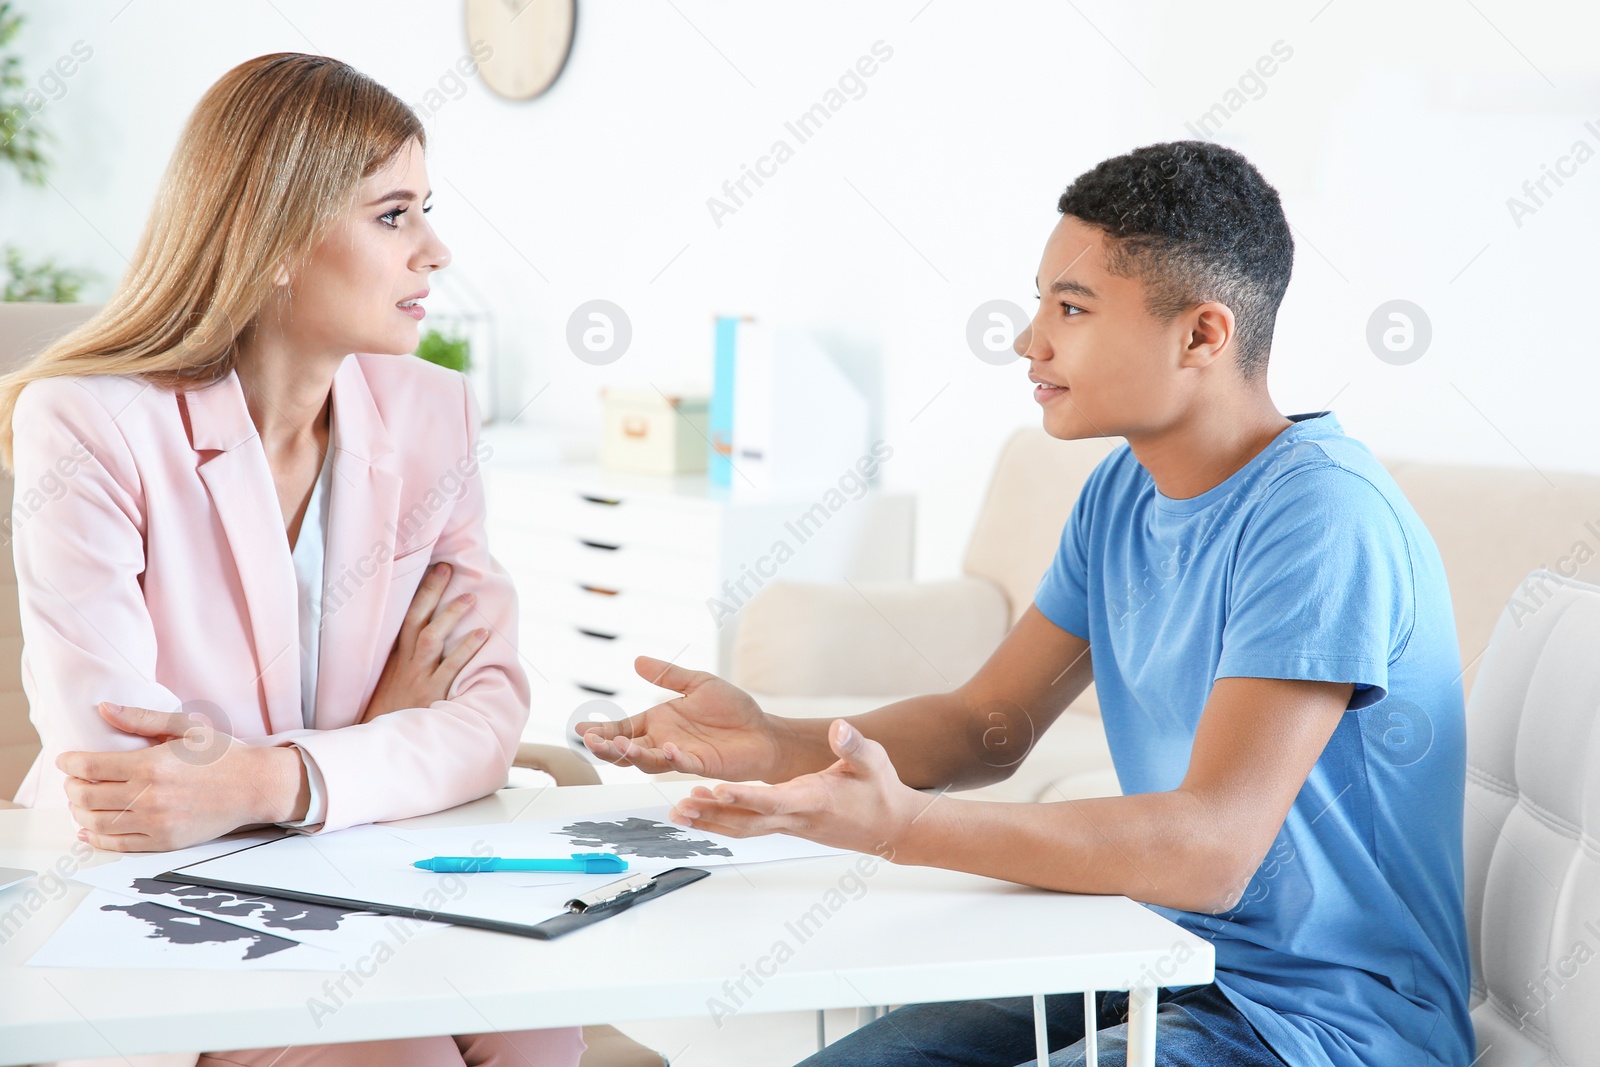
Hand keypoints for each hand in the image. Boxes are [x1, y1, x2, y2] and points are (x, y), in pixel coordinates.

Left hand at [57, 702, 301, 851]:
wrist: (254, 786)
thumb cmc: (222, 755)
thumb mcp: (186, 727)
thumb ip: (141, 719)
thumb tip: (103, 709)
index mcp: (152, 765)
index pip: (91, 767)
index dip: (70, 763)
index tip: (66, 760)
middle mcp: (149, 796)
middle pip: (87, 797)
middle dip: (72, 787)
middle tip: (74, 780)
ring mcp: (156, 822)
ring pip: (97, 823)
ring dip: (79, 813)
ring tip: (81, 802)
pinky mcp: (163, 840)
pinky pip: (118, 844)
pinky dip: (95, 839)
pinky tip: (87, 831)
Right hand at [361, 561, 489, 722]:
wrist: (380, 743)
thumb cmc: (388, 713)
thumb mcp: (388, 683)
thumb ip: (403, 662)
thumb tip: (423, 639)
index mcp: (394, 657)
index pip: (404, 617)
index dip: (417, 593)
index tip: (430, 569)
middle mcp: (405, 662)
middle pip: (416, 619)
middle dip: (430, 591)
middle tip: (446, 567)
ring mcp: (419, 676)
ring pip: (431, 638)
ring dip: (450, 615)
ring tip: (470, 597)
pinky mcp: (433, 693)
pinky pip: (451, 666)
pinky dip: (466, 649)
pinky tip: (481, 633)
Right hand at [576, 656, 785, 781]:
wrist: (763, 731)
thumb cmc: (732, 709)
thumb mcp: (698, 683)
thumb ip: (668, 675)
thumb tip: (637, 660)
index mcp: (658, 722)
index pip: (623, 727)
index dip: (602, 729)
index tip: (580, 728)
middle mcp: (663, 741)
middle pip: (626, 749)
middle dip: (607, 746)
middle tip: (591, 741)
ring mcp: (680, 755)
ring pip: (647, 761)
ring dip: (632, 754)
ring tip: (619, 744)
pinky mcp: (701, 765)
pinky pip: (681, 763)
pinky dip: (672, 757)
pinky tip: (666, 748)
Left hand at [666, 719, 926, 858]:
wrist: (891, 827)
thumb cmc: (880, 792)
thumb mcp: (873, 761)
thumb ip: (853, 745)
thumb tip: (839, 728)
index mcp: (813, 800)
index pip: (772, 800)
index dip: (743, 797)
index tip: (715, 790)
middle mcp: (796, 818)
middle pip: (747, 821)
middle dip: (713, 815)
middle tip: (680, 807)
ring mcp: (790, 826)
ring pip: (744, 828)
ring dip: (711, 822)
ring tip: (679, 812)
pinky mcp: (788, 827)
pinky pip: (750, 827)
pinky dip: (724, 823)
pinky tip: (704, 815)